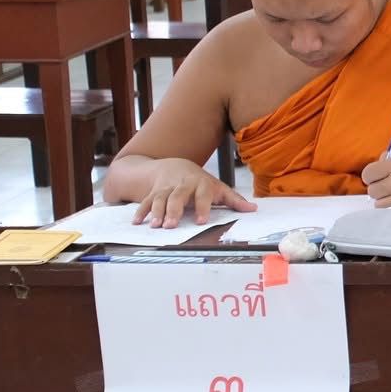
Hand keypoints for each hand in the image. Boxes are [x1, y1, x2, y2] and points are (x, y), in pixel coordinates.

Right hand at [129, 160, 254, 227]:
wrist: (176, 166)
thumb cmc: (201, 182)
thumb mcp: (218, 188)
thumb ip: (234, 200)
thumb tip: (253, 209)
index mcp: (201, 185)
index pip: (203, 195)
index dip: (203, 207)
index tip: (202, 221)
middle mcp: (183, 185)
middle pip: (177, 196)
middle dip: (173, 210)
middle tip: (171, 225)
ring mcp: (167, 188)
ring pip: (159, 198)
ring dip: (156, 212)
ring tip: (155, 226)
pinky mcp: (153, 191)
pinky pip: (145, 200)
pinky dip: (141, 211)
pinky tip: (137, 222)